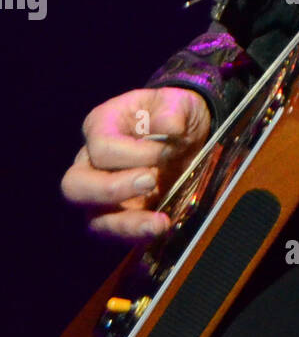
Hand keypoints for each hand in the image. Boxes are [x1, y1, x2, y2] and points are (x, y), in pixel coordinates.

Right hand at [61, 87, 210, 241]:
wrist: (185, 134)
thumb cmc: (172, 112)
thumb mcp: (179, 102)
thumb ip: (173, 111)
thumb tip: (170, 126)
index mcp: (100, 126)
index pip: (101, 148)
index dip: (134, 153)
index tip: (168, 149)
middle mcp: (90, 162)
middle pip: (75, 186)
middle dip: (111, 189)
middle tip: (150, 180)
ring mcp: (100, 193)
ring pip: (92, 218)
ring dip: (125, 224)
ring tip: (158, 223)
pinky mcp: (117, 214)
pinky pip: (115, 232)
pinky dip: (137, 234)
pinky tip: (161, 227)